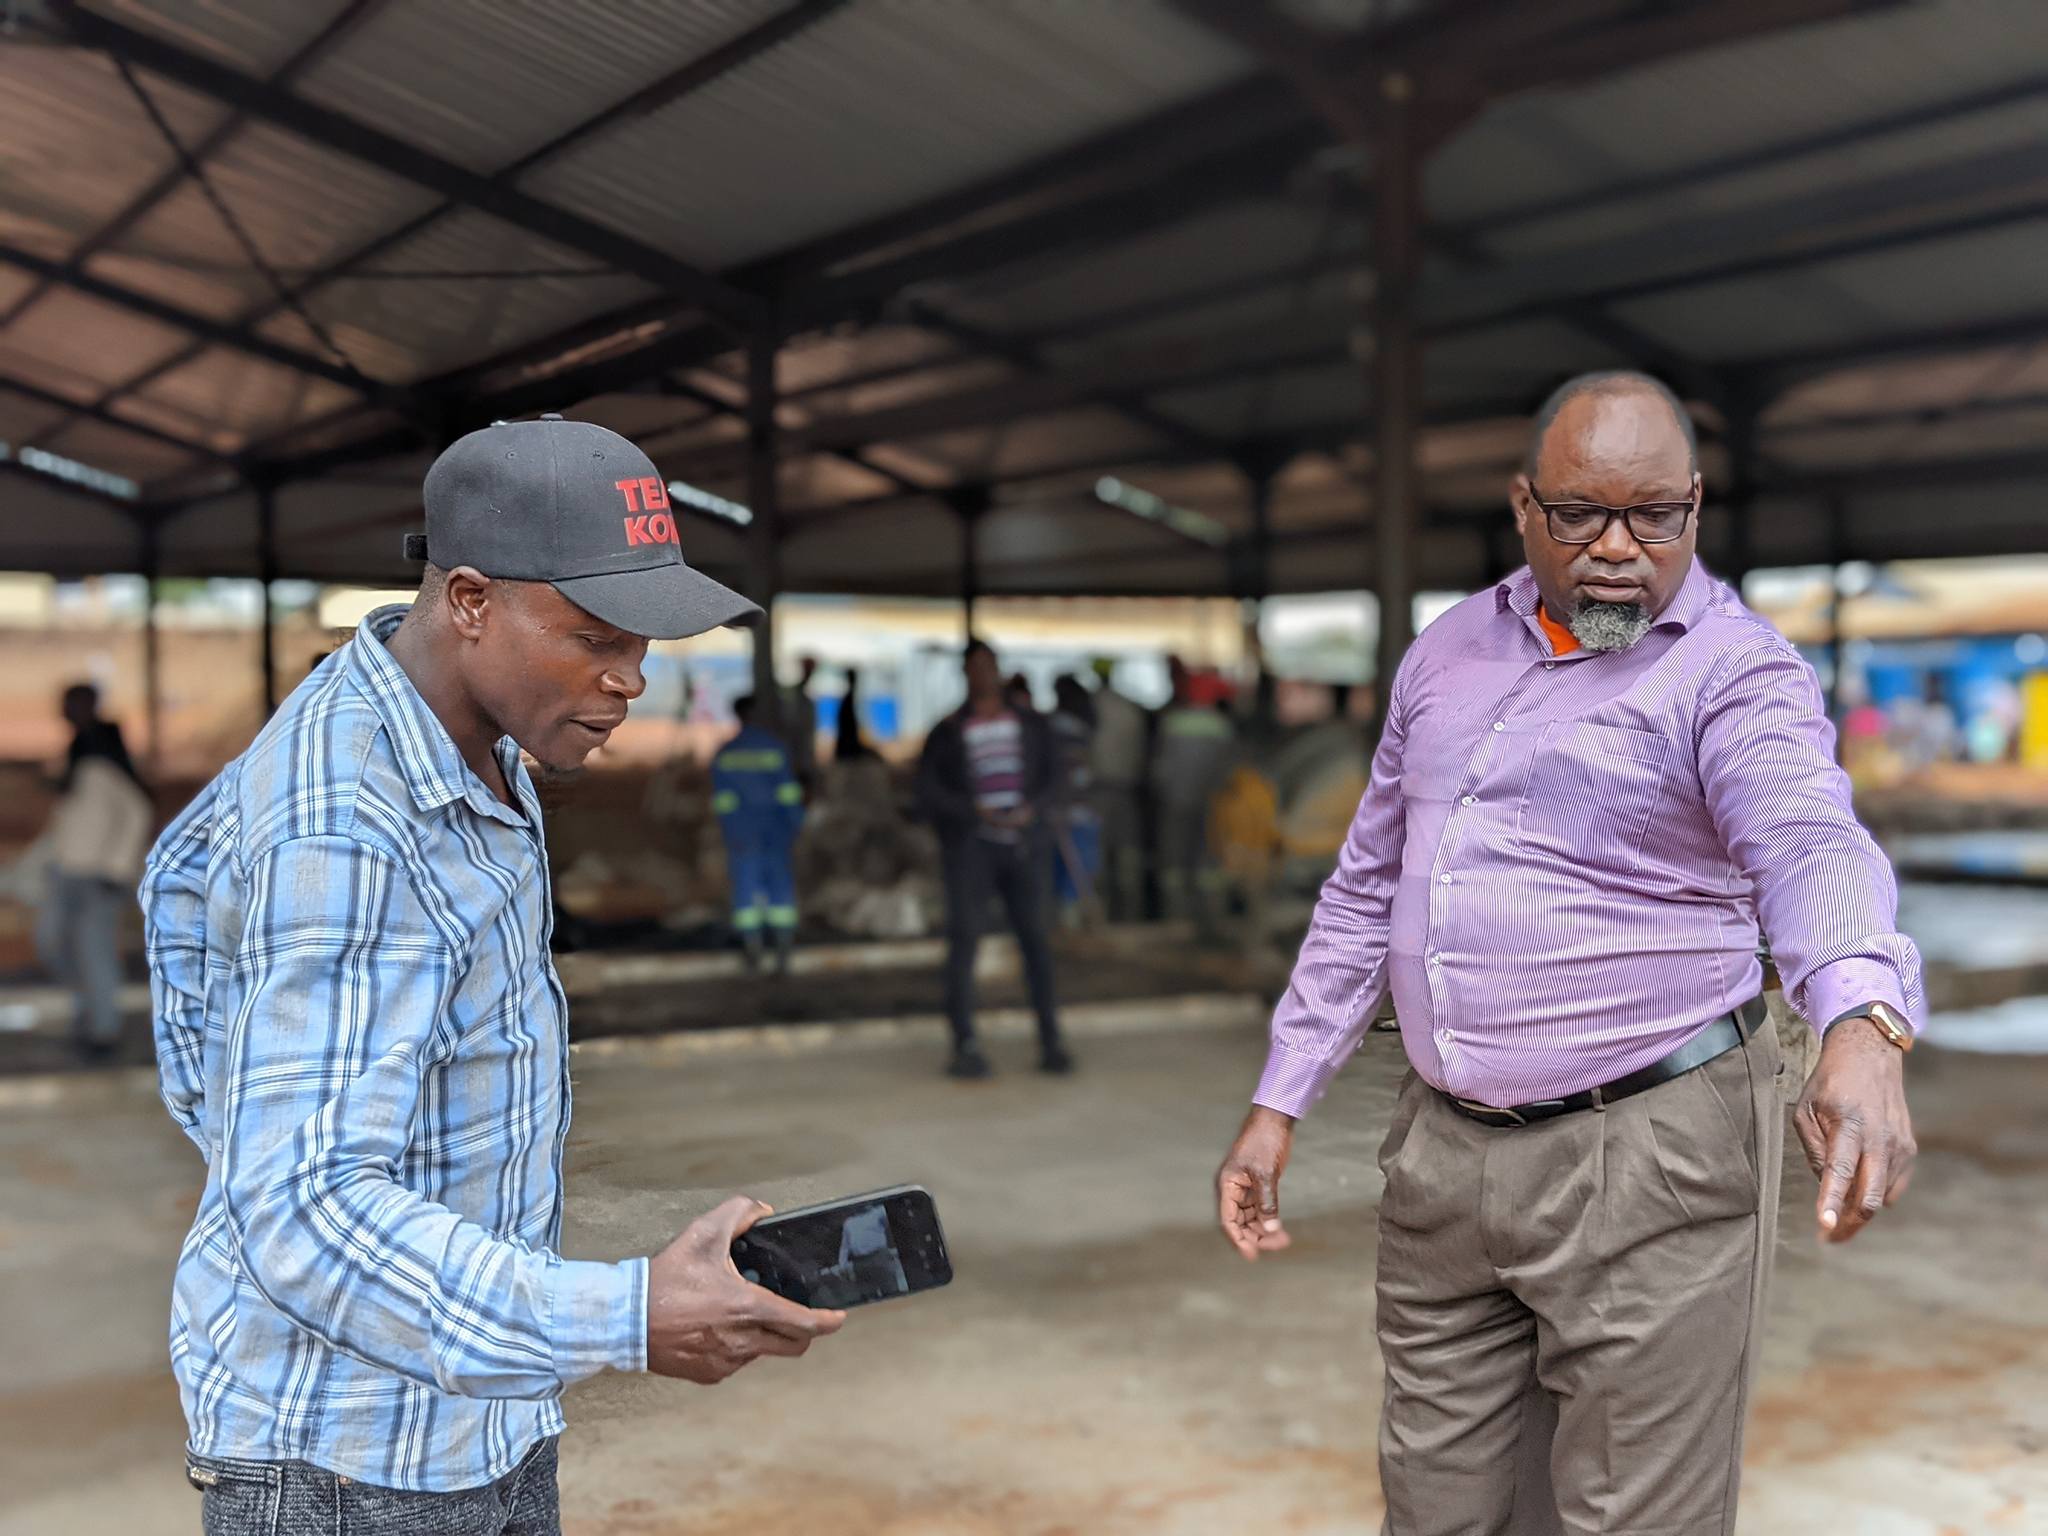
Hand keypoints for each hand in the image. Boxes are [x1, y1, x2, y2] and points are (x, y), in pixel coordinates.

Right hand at [645, 1196, 845, 1382]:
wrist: (626, 1320)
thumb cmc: (665, 1280)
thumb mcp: (702, 1234)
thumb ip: (738, 1213)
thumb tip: (763, 1210)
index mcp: (748, 1308)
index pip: (803, 1323)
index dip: (828, 1322)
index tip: (838, 1317)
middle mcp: (743, 1341)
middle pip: (793, 1345)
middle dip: (802, 1331)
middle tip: (794, 1314)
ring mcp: (727, 1362)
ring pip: (762, 1352)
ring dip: (762, 1335)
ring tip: (738, 1314)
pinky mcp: (710, 1375)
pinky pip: (736, 1363)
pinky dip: (736, 1347)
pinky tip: (716, 1329)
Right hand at [1216, 1106, 1294, 1260]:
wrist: (1275, 1119)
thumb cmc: (1265, 1141)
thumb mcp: (1266, 1173)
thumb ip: (1267, 1202)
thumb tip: (1271, 1228)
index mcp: (1228, 1184)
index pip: (1228, 1220)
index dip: (1239, 1239)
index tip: (1252, 1255)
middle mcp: (1233, 1188)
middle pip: (1240, 1222)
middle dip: (1256, 1237)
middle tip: (1277, 1246)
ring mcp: (1245, 1187)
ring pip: (1250, 1218)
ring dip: (1264, 1230)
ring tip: (1284, 1240)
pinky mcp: (1257, 1185)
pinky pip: (1259, 1209)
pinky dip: (1269, 1220)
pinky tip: (1281, 1229)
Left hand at [1794, 1018, 1915, 1243]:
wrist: (1870, 1056)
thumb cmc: (1831, 1083)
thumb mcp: (1806, 1108)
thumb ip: (1813, 1148)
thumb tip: (1824, 1182)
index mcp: (1849, 1126)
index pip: (1839, 1172)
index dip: (1831, 1201)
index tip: (1825, 1226)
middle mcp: (1879, 1139)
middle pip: (1869, 1195)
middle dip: (1849, 1223)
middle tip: (1829, 1237)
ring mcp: (1899, 1146)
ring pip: (1881, 1195)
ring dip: (1860, 1209)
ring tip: (1836, 1211)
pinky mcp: (1909, 1149)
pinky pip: (1892, 1186)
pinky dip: (1875, 1193)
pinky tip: (1858, 1188)